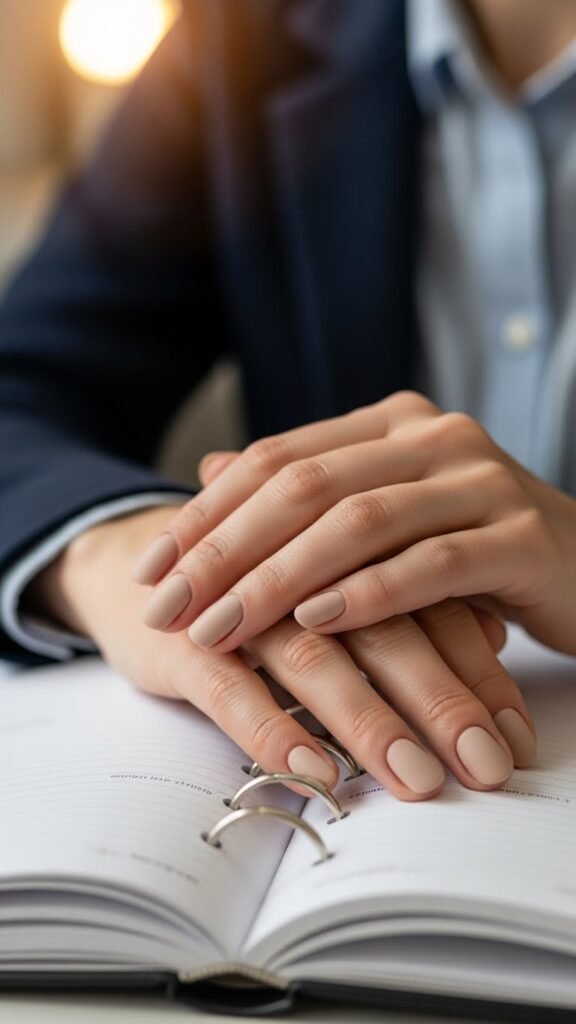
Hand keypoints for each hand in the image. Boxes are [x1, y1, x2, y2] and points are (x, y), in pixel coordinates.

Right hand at [27, 507, 528, 797]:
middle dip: (441, 702)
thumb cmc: (264, 587)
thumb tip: (494, 631)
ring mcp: (239, 603)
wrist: (142, 561)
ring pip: (314, 657)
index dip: (478, 674)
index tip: (516, 741)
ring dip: (367, 719)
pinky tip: (310, 769)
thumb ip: (414, 606)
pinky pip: (228, 685)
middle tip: (485, 766)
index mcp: (350, 553)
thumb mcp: (341, 591)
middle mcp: (302, 572)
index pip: (431, 608)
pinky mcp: (182, 637)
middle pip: (385, 630)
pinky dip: (270, 726)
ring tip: (414, 778)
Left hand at [133, 392, 575, 657]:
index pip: (277, 457)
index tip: (153, 568)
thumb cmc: (477, 550)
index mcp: (392, 424)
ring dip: (279, 579)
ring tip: (222, 626)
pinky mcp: (523, 536)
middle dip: (226, 550)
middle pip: (305, 485)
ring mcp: (483, 479)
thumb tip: (208, 473)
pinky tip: (315, 624)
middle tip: (169, 607)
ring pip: (360, 522)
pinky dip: (368, 593)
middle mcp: (435, 436)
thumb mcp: (387, 517)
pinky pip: (433, 564)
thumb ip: (308, 493)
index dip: (208, 513)